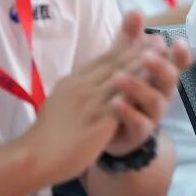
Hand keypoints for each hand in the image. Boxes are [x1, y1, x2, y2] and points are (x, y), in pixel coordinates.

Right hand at [22, 30, 154, 183]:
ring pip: (121, 78)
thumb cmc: (46, 134)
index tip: (141, 37)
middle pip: (115, 64)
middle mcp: (83, 87)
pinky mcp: (99, 122)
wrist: (35, 157)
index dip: (125, 47)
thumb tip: (81, 80)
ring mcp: (91, 104)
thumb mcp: (58, 100)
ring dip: (143, 64)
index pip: (103, 60)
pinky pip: (121, 102)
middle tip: (158, 38)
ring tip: (160, 52)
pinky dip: (137, 89)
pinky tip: (152, 83)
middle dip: (138, 49)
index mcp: (73, 81)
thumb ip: (74, 88)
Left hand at [103, 11, 194, 156]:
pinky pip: (138, 124)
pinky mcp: (139, 133)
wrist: (109, 132)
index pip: (178, 62)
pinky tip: (115, 102)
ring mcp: (152, 114)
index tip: (178, 42)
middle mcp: (162, 93)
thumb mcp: (124, 63)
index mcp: (160, 74)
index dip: (181, 54)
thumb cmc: (124, 91)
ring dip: (138, 87)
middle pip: (170, 79)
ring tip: (119, 77)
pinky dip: (127, 112)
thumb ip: (130, 39)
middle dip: (160, 66)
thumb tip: (134, 10)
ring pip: (154, 101)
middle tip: (147, 54)